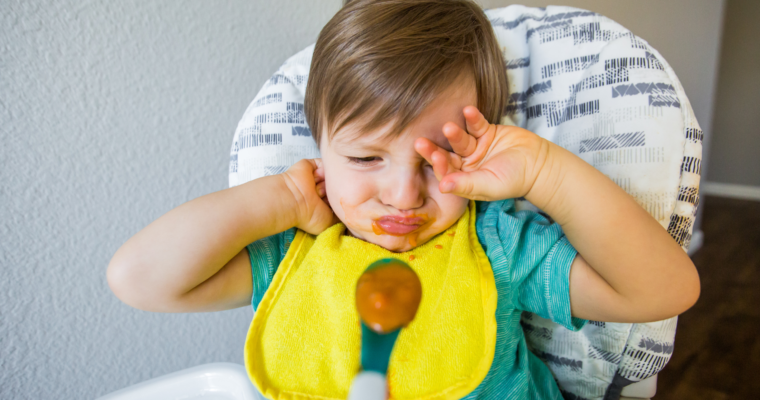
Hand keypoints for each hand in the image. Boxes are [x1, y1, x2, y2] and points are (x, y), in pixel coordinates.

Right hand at [281, 159, 338, 234]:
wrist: (294, 201)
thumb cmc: (308, 215)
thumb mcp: (330, 222)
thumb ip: (341, 216)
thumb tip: (350, 211)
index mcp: (323, 203)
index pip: (339, 197)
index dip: (339, 201)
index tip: (334, 205)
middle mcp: (320, 190)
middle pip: (338, 185)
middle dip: (334, 191)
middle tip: (322, 197)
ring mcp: (316, 177)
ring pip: (333, 175)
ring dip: (326, 183)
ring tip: (316, 190)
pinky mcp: (311, 165)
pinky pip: (324, 164)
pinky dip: (322, 171)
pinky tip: (314, 179)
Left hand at [414, 106, 549, 201]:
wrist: (538, 164)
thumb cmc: (514, 180)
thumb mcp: (489, 185)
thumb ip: (466, 185)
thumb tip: (442, 187)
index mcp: (464, 180)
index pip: (446, 174)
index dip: (439, 167)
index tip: (435, 159)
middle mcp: (466, 164)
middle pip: (447, 156)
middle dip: (434, 150)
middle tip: (420, 142)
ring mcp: (475, 147)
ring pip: (460, 140)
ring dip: (454, 133)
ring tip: (449, 127)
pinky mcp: (486, 132)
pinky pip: (476, 124)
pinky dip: (472, 118)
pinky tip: (468, 110)